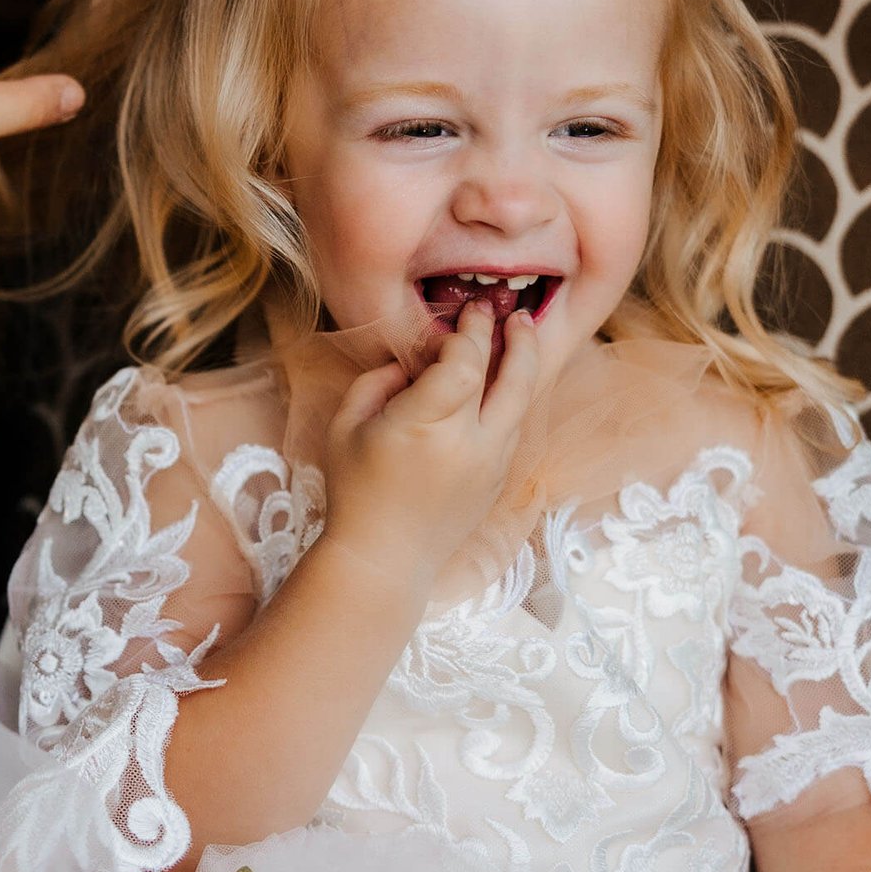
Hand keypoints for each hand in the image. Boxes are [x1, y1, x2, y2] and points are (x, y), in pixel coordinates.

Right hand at [319, 299, 542, 587]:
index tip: (457, 319)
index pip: (465, 363)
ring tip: (520, 335)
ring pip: (523, 403)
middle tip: (511, 313)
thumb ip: (378, 380)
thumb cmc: (355, 490)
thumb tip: (415, 363)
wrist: (384, 558)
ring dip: (525, 364)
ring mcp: (490, 465)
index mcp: (425, 426)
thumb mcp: (345, 425)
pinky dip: (513, 397)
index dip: (466, 334)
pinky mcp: (497, 480)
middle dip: (516, 338)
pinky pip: (513, 427)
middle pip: (513, 378)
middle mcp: (468, 444)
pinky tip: (504, 381)